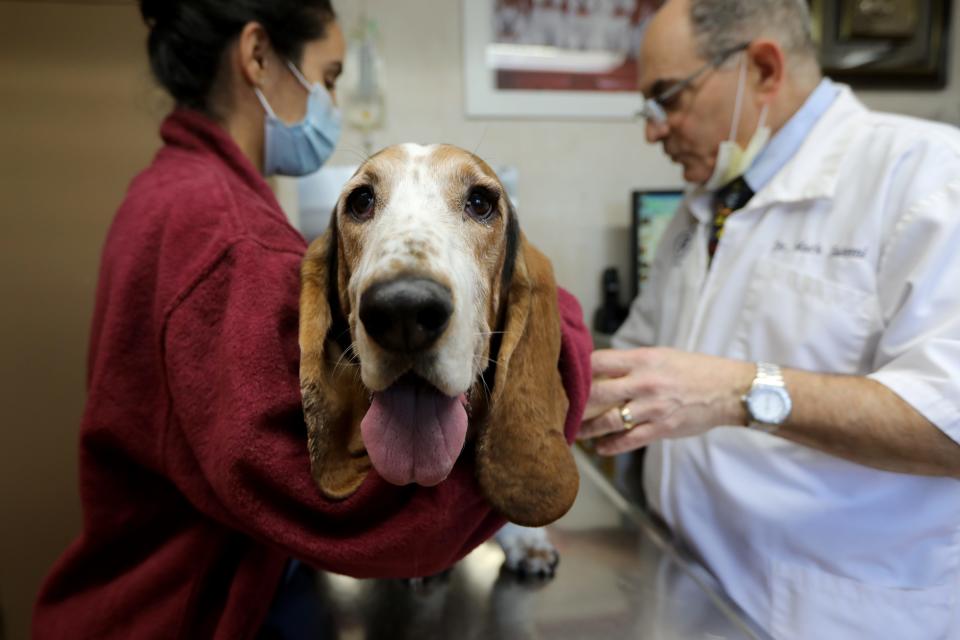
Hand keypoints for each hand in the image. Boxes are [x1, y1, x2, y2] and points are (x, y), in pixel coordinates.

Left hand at [579, 347, 753, 454]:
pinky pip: (629, 440)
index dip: (578, 368)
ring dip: (587, 428)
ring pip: (608, 420)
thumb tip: (600, 369)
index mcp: (643, 359)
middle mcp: (644, 382)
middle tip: (559, 408)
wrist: (729, 389)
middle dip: (575, 402)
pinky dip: (610, 446)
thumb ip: (632, 364)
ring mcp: (652, 407)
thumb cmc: (694, 370)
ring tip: (574, 432)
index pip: (599, 361)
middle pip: (596, 392)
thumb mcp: (661, 356)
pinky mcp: (661, 428)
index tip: (565, 376)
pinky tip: (599, 448)